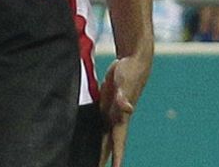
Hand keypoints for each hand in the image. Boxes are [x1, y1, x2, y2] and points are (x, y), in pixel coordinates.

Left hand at [98, 51, 151, 166]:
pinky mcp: (105, 105)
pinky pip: (98, 123)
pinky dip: (93, 134)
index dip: (116, 159)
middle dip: (103, 159)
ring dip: (99, 150)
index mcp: (121, 118)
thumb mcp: (124, 83)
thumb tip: (128, 108)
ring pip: (103, 137)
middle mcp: (116, 119)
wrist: (132, 61)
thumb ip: (123, 97)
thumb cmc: (130, 72)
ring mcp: (110, 113)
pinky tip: (86, 138)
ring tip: (94, 162)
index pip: (118, 144)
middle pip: (108, 145)